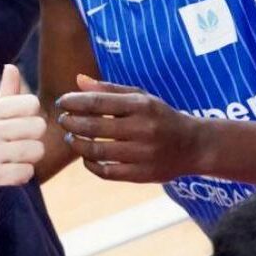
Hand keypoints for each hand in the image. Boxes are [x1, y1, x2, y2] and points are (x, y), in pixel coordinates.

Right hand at [0, 65, 45, 185]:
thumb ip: (7, 91)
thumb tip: (11, 66)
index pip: (31, 104)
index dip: (30, 114)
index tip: (18, 121)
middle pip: (38, 126)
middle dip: (34, 136)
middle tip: (18, 141)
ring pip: (37, 150)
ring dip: (31, 156)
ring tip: (15, 156)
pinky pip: (28, 172)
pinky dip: (23, 174)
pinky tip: (10, 170)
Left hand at [57, 74, 199, 182]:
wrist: (194, 146)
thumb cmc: (160, 117)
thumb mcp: (140, 97)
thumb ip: (108, 89)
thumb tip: (78, 80)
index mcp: (141, 106)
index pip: (98, 102)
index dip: (74, 102)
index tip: (61, 102)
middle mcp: (143, 129)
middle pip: (94, 127)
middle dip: (71, 123)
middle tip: (63, 120)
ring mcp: (143, 154)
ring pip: (98, 152)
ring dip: (77, 144)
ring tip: (71, 138)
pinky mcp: (142, 174)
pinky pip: (107, 172)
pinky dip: (90, 164)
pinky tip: (86, 156)